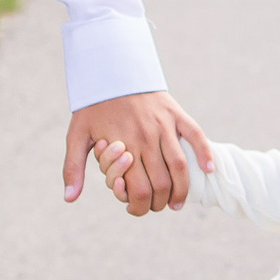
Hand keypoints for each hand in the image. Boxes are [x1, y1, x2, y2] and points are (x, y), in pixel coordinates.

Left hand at [64, 91, 212, 214]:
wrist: (110, 70)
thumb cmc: (93, 106)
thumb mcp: (76, 136)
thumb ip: (73, 168)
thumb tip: (70, 199)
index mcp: (123, 146)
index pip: (138, 190)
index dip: (139, 207)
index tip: (135, 208)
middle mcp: (146, 138)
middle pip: (161, 184)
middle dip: (159, 203)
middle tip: (156, 207)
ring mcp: (164, 126)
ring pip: (180, 167)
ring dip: (181, 190)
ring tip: (177, 203)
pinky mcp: (176, 114)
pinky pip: (196, 136)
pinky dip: (205, 154)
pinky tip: (209, 171)